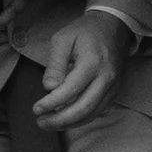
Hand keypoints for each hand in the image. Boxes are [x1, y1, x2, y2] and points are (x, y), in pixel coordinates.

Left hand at [32, 8, 135, 128]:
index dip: (51, 103)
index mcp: (92, 62)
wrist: (113, 27)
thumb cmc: (84, 32)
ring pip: (91, 114)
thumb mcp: (63, 39)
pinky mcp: (114, 91)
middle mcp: (106, 77)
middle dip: (60, 120)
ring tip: (49, 124)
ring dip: (69, 123)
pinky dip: (80, 119)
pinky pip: (97, 111)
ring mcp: (113, 86)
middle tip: (41, 122)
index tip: (36, 109)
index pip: (70, 90)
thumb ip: (55, 65)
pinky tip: (64, 119)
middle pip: (83, 108)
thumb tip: (49, 89)